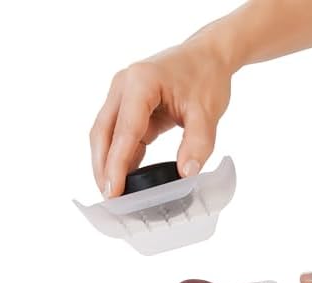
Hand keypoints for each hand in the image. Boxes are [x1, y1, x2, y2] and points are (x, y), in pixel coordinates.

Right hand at [90, 39, 231, 197]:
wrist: (208, 55)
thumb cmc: (207, 76)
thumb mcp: (207, 112)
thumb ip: (198, 144)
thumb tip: (186, 174)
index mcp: (140, 83)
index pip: (124, 131)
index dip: (117, 165)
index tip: (113, 192)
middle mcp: (123, 86)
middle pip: (103, 133)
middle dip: (104, 167)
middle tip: (110, 198)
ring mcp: (122, 94)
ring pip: (105, 134)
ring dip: (107, 163)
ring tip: (115, 192)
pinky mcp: (129, 105)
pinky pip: (119, 134)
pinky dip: (121, 156)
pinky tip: (126, 176)